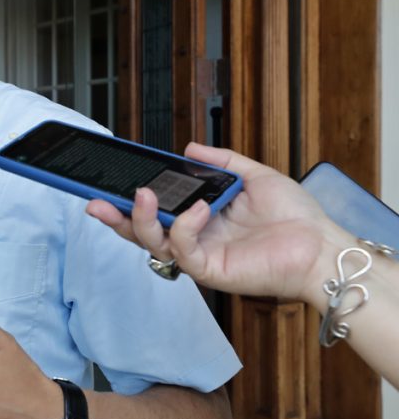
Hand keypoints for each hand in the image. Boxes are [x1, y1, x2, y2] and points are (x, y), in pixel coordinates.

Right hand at [85, 142, 334, 300]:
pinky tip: (197, 210)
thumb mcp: (254, 176)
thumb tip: (190, 148)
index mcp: (199, 218)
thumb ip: (222, 161)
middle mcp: (193, 238)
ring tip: (142, 195)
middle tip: (96, 201)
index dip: (130, 200)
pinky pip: (183, 251)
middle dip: (114, 217)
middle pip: (141, 232)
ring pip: (153, 243)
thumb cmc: (295, 217)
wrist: (321, 244)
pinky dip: (184, 228)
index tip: (111, 183)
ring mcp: (199, 256)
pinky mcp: (210, 271)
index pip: (155, 211)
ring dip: (141, 219)